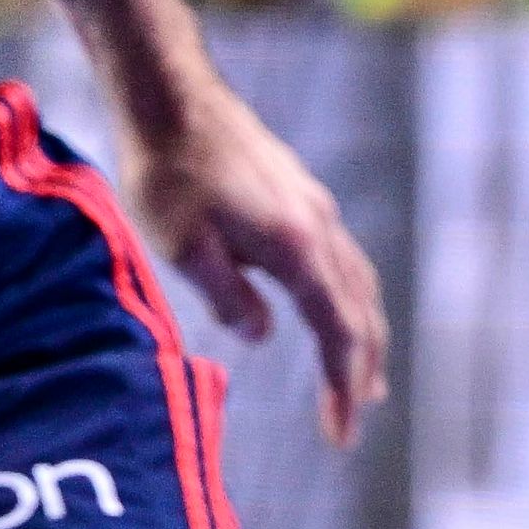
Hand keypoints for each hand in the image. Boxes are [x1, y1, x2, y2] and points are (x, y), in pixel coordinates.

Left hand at [113, 88, 388, 447]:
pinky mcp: (298, 193)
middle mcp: (318, 226)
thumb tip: (262, 334)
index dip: (343, 387)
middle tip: (354, 415)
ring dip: (361, 331)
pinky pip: (340, 257)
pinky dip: (346, 296)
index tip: (341, 433)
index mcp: (296, 247)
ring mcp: (313, 206)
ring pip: (356, 280)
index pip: (337, 332)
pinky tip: (326, 305)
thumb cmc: (167, 172)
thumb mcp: (184, 247)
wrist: (169, 94)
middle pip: (360, 310)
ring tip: (358, 374)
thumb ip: (228, 298)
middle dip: (362, 368)